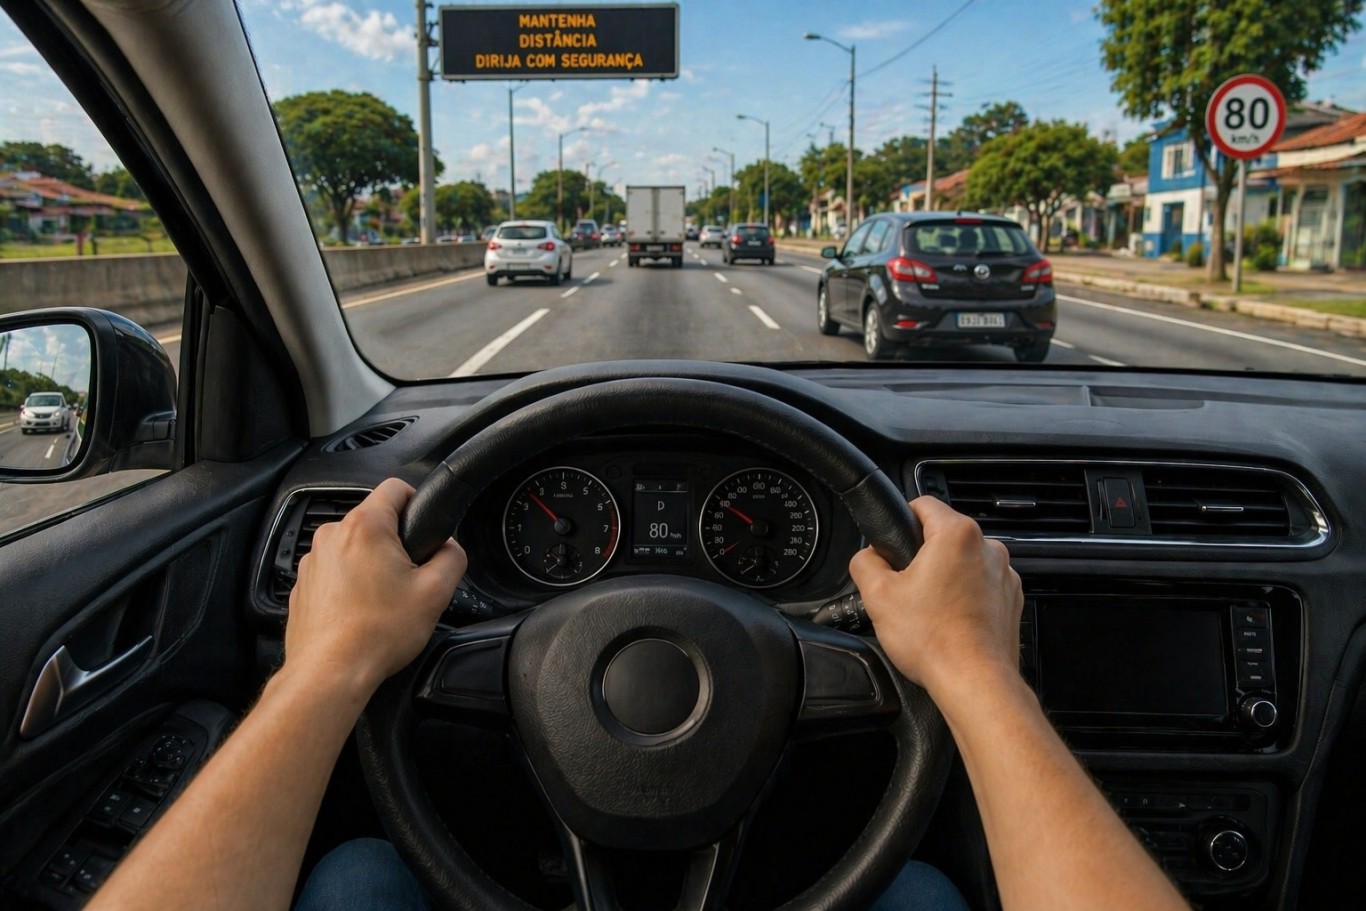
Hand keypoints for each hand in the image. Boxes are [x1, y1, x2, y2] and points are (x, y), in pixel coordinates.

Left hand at [285, 478, 466, 693]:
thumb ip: (453, 557)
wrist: (331, 672)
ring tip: (384, 602)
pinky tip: (361, 613)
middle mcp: (332, 536)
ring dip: (370, 566)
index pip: (395, 487)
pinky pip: (334, 573)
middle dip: (395, 544)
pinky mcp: (303, 585)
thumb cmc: (376, 634)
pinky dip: (349, 586)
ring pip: (353, 549)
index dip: (417, 502)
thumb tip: (450, 548)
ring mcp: (312, 561)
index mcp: (365, 527)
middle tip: (409, 579)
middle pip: (374, 521)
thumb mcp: (436, 593)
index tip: (423, 527)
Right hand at [850, 496, 1021, 700]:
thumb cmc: (934, 640)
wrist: (974, 681)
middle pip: (945, 535)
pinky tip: (949, 621)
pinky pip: (982, 585)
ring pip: (964, 561)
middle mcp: (988, 548)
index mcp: (957, 535)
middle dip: (923, 555)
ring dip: (946, 577)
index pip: (923, 503)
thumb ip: (864, 562)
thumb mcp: (877, 595)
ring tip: (929, 609)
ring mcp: (1005, 575)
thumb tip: (867, 556)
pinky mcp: (1012, 599)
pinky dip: (966, 597)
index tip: (894, 542)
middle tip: (906, 586)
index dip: (901, 520)